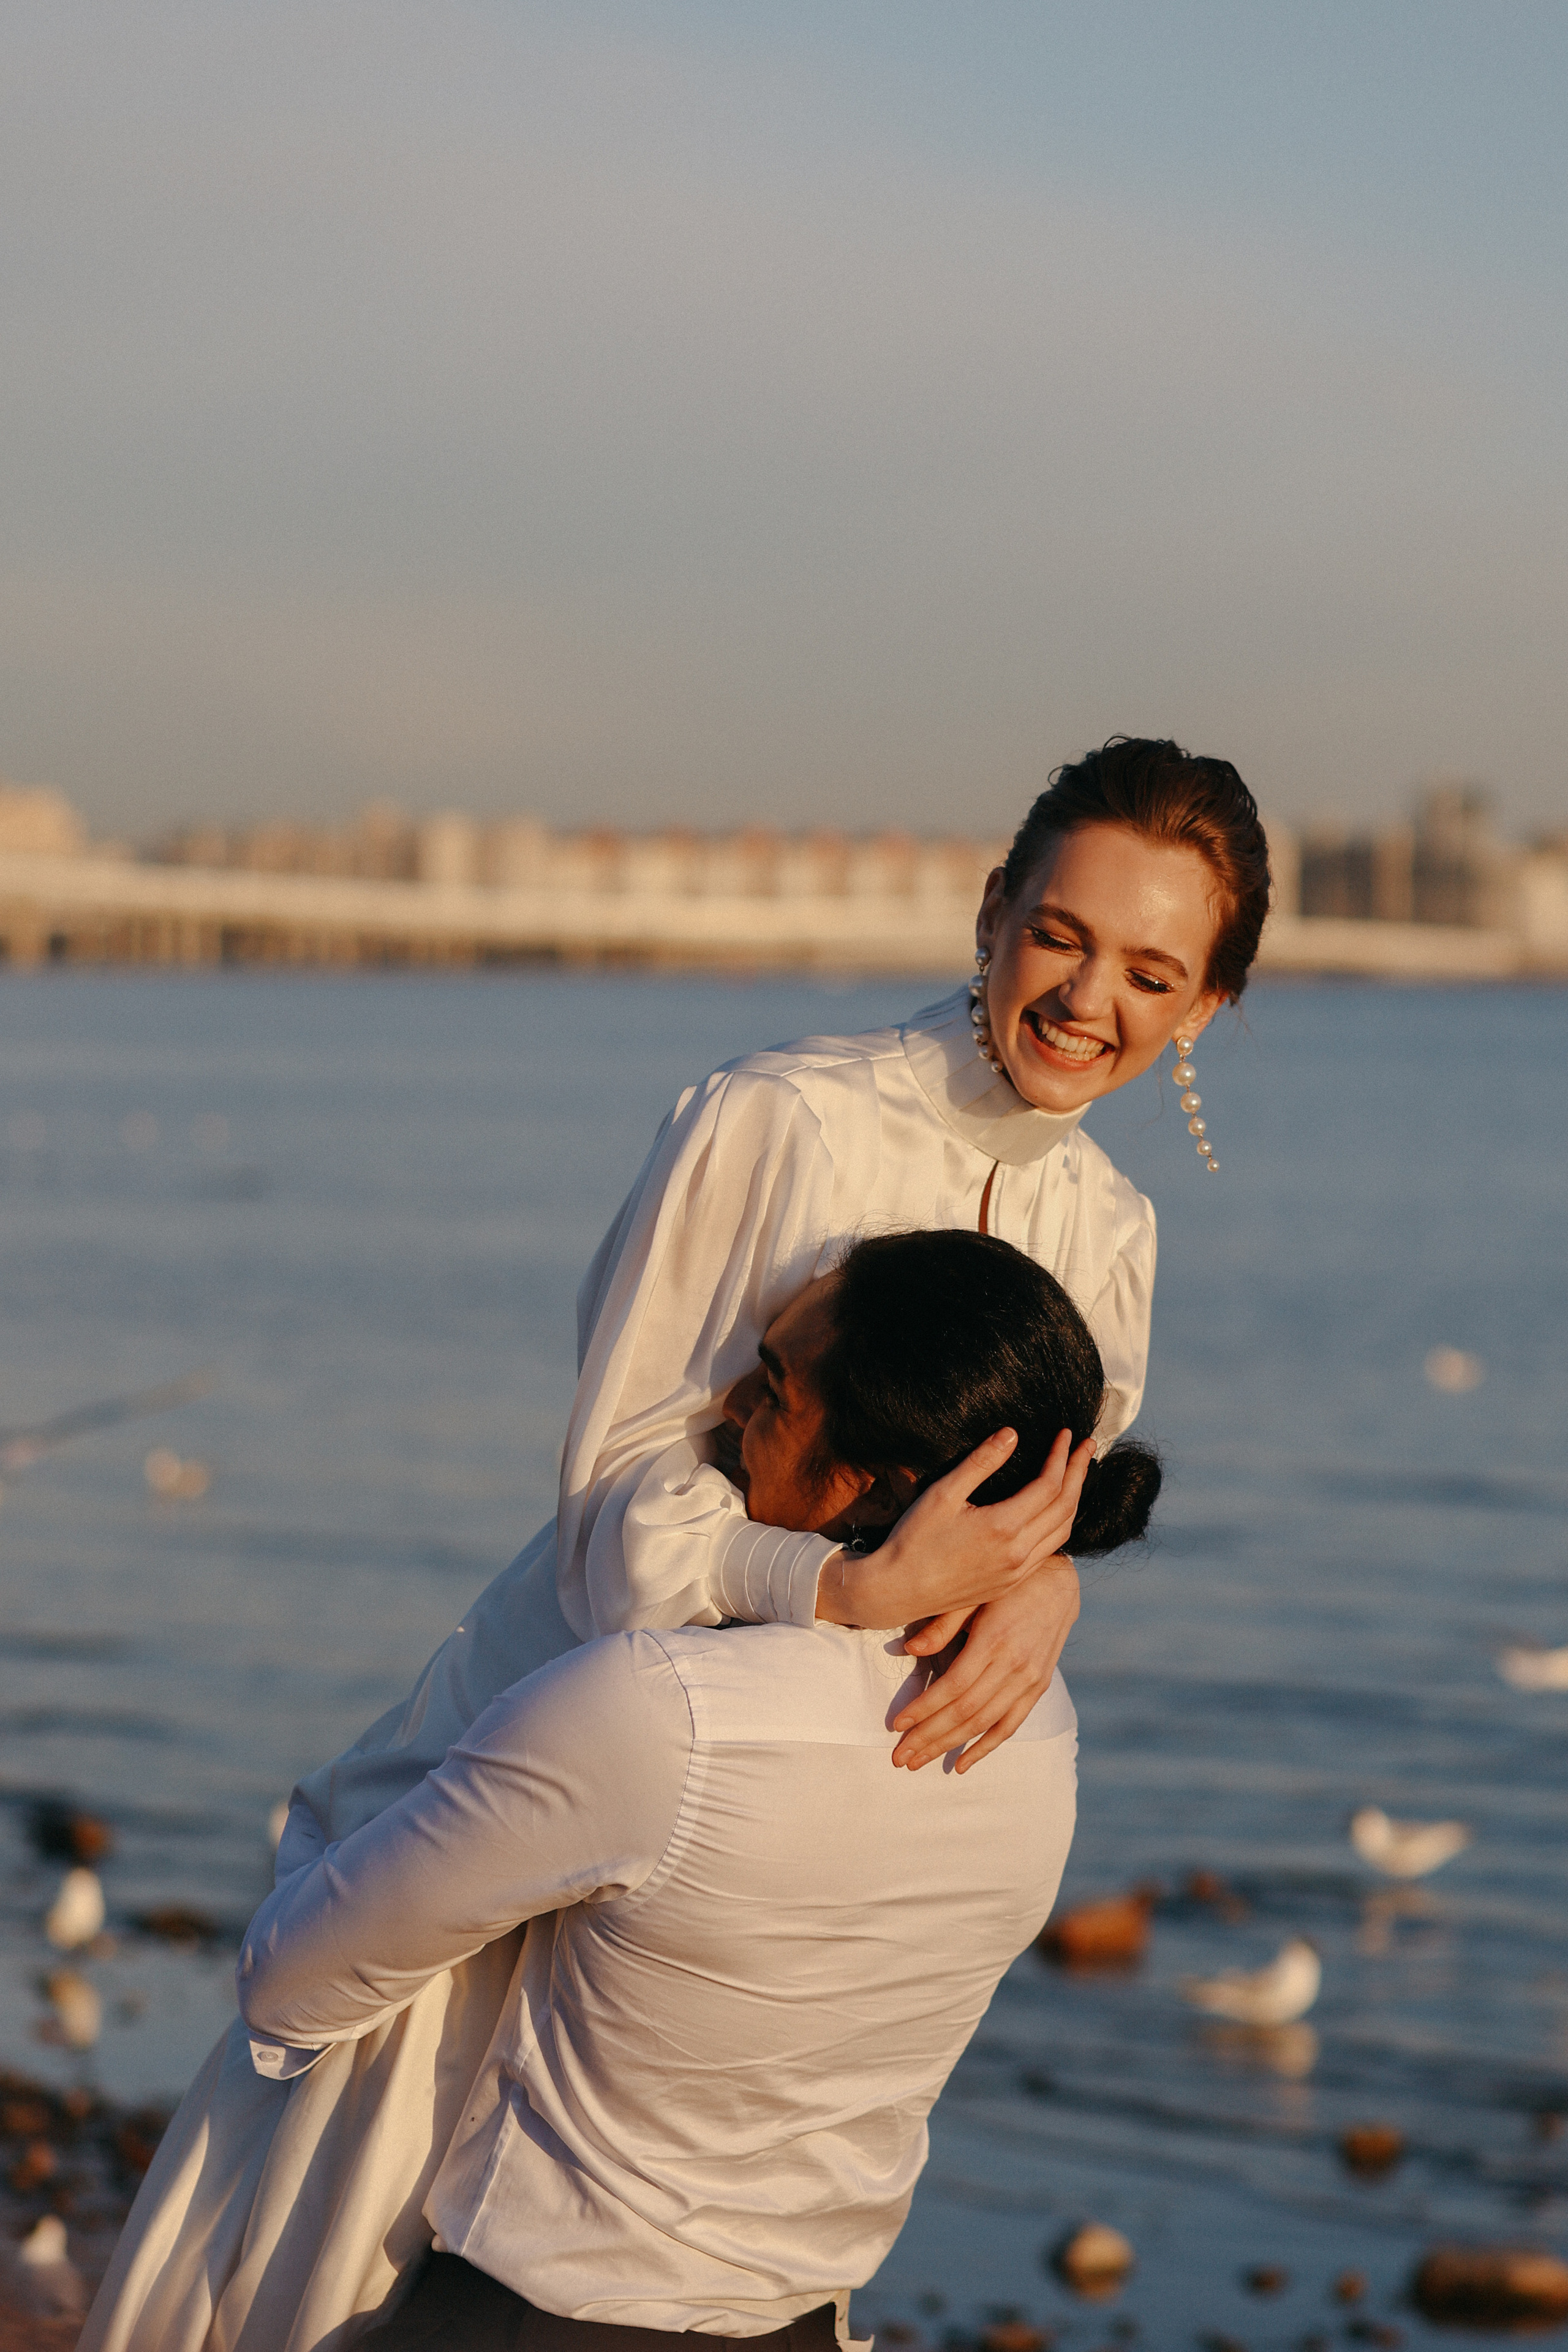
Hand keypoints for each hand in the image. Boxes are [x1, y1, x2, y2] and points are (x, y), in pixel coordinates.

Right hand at [822, 1425, 1092, 1629]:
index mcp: (1004, 1528)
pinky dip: (1061, 1524)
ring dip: (1075, 1499)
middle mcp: (1019, 1554)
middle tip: (1087, 1447)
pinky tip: (1055, 1510)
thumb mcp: (943, 1493)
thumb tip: (1012, 1434)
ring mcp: (1017, 1572)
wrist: (897, 1591)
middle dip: (1079, 1473)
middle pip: (1065, 1507)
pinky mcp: (1010, 1583)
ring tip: (1077, 1473)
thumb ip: (981, 1462)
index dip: (1060, 1456)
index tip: (1065, 1433)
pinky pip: (1049, 1550)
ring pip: (1063, 1532)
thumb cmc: (914, 1539)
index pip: (1049, 1485)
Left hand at [889, 1557, 1079, 1770]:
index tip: (896, 1725)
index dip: (924, 1708)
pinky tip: (962, 1763)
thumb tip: (909, 1649)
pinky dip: (986, 1747)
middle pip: (966, 1712)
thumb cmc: (1006, 1584)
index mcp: (994, 1639)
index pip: (953, 1686)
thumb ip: (944, 1622)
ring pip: (985, 1724)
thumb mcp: (974, 1593)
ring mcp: (1030, 1679)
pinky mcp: (1038, 1687)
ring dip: (950, 1746)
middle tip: (900, 1757)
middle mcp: (1014, 1665)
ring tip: (919, 1762)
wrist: (1058, 1580)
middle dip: (929, 1737)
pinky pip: (1010, 1725)